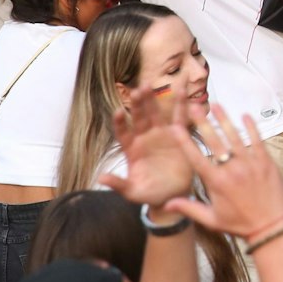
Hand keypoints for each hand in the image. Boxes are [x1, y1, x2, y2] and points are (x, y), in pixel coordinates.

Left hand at [96, 84, 198, 207]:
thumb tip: (101, 178)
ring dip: (152, 100)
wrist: (173, 195)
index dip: (120, 123)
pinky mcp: (178, 135)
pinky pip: (179, 118)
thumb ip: (119, 184)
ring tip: (149, 85)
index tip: (118, 112)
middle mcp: (145, 138)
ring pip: (156, 113)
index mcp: (132, 149)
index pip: (123, 133)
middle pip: (139, 118)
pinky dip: (181, 105)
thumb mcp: (133, 192)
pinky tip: (181, 90)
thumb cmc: (151, 194)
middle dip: (137, 105)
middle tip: (137, 91)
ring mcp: (161, 135)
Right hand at [165, 106, 282, 238]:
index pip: (196, 157)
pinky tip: (245, 115)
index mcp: (216, 183)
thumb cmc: (239, 225)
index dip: (185, 141)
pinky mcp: (266, 163)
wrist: (270, 228)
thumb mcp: (211, 219)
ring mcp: (250, 164)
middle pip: (214, 141)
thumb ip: (188, 208)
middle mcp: (232, 170)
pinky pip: (258, 141)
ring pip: (235, 137)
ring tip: (216, 105)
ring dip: (224, 120)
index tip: (175, 127)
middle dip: (202, 122)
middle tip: (193, 106)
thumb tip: (166, 203)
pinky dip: (252, 127)